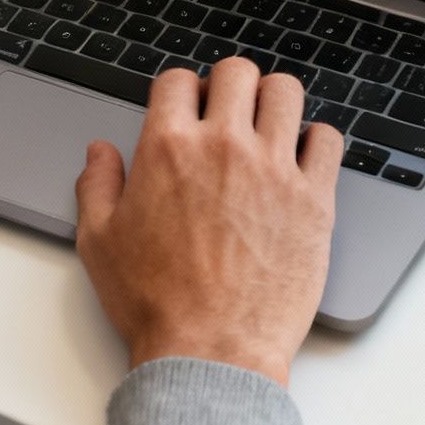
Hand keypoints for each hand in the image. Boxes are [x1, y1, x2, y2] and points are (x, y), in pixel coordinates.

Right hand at [74, 58, 342, 386]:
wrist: (210, 351)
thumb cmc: (155, 303)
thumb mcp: (99, 241)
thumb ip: (96, 185)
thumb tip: (100, 152)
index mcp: (168, 148)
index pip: (179, 80)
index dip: (179, 92)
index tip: (185, 110)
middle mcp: (224, 147)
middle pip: (238, 72)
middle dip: (228, 86)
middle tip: (226, 113)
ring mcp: (275, 170)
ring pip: (286, 92)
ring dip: (273, 101)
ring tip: (266, 126)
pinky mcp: (314, 199)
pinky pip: (327, 139)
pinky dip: (315, 140)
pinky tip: (300, 158)